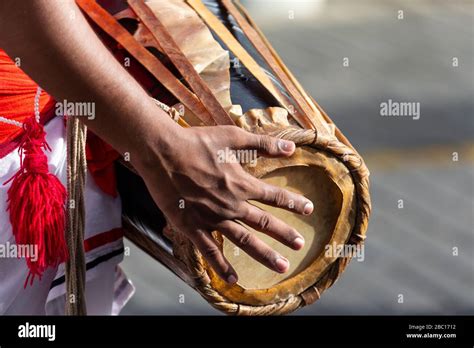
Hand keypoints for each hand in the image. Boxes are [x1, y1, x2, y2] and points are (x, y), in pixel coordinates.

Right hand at [133, 125, 313, 283]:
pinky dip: (222, 266)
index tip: (309, 209)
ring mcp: (212, 218)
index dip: (293, 203)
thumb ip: (263, 144)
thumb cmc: (196, 142)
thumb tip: (291, 147)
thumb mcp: (233, 136)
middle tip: (300, 245)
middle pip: (264, 223)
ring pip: (244, 241)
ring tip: (282, 267)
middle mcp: (231, 205)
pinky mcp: (192, 226)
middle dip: (284, 234)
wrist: (162, 152)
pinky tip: (233, 278)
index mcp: (241, 183)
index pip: (274, 196)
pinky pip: (210, 251)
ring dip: (264, 255)